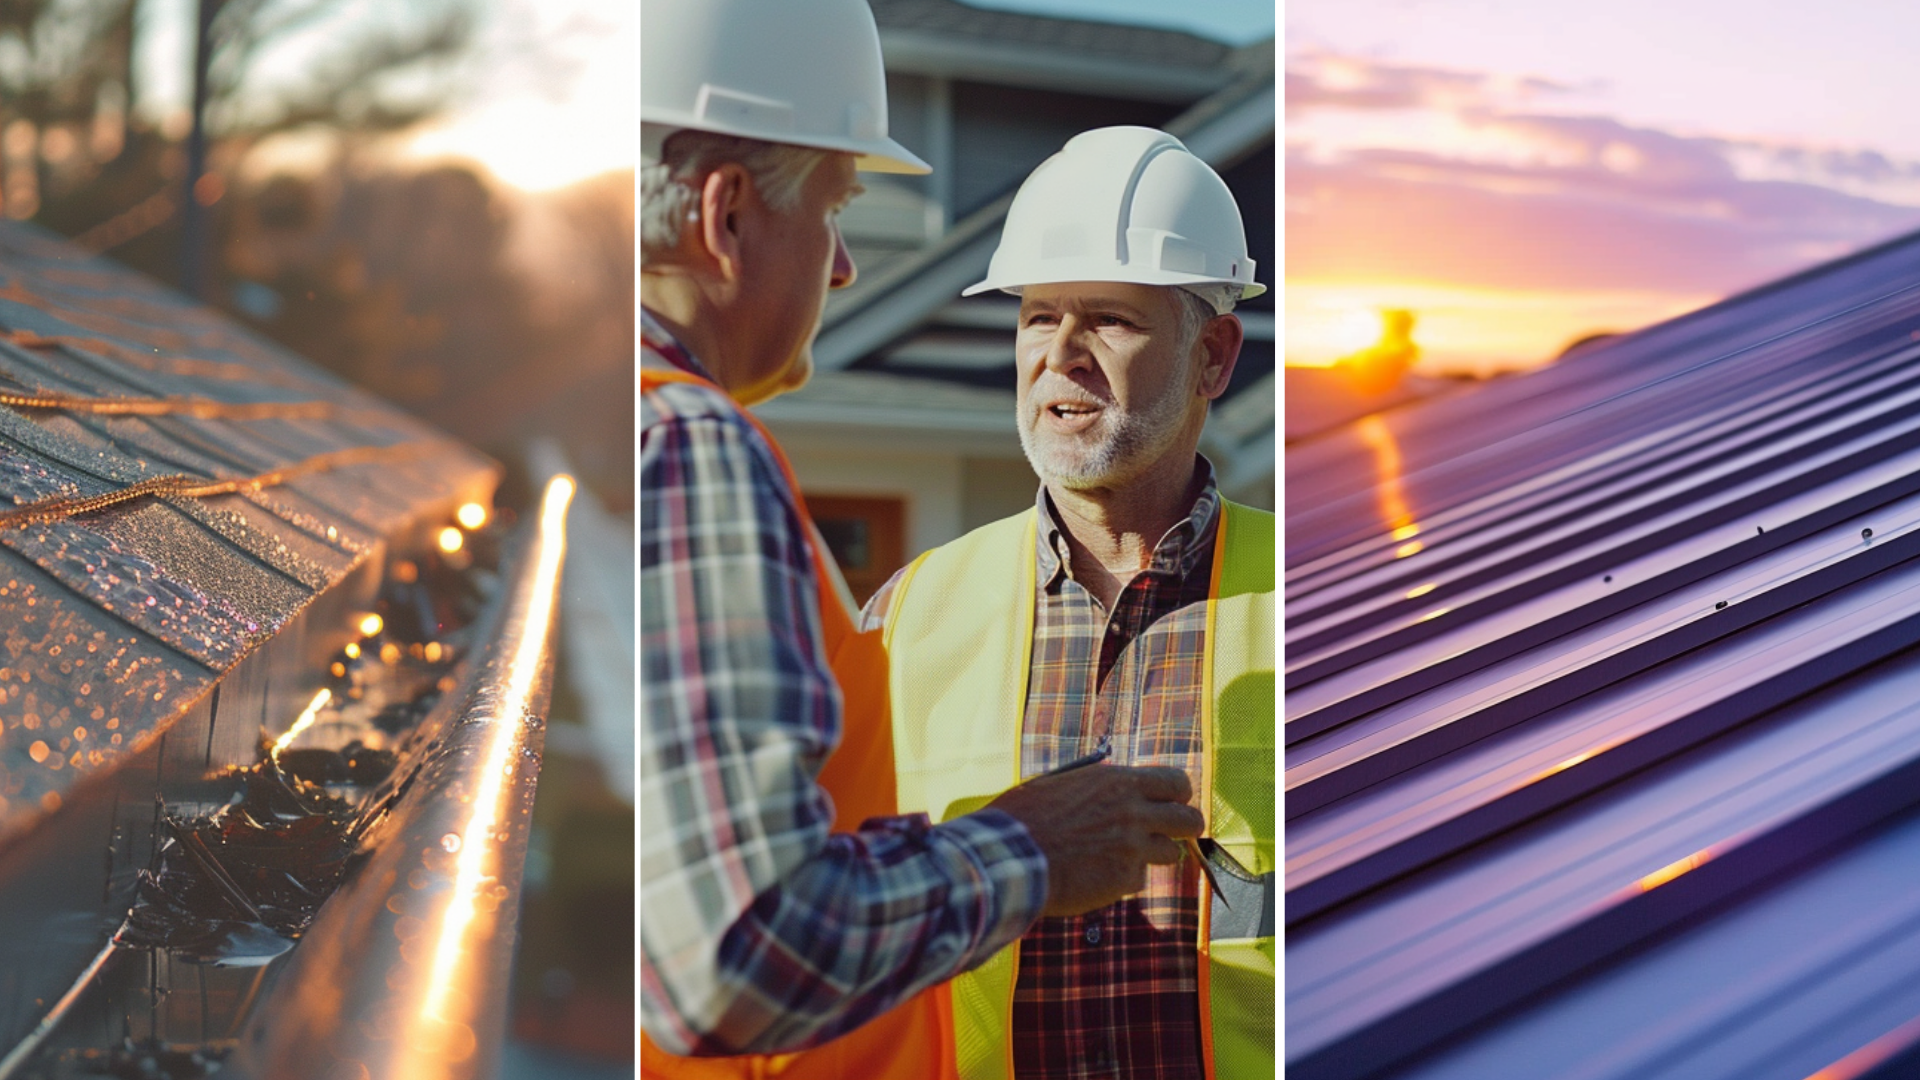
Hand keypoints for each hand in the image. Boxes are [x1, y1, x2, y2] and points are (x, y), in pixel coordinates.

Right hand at [983, 764, 1204, 916]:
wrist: (1008, 857)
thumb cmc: (1024, 817)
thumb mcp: (1061, 784)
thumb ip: (1097, 786)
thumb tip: (1115, 787)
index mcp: (1118, 782)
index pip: (1177, 782)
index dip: (1177, 795)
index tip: (1168, 803)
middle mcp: (1133, 812)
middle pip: (1190, 820)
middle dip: (1182, 828)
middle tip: (1164, 834)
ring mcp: (1132, 848)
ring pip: (1170, 853)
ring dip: (1151, 856)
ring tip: (1118, 856)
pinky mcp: (1124, 880)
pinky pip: (1137, 879)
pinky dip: (1121, 880)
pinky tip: (1093, 875)